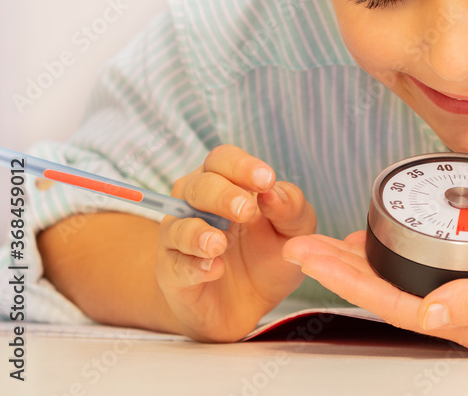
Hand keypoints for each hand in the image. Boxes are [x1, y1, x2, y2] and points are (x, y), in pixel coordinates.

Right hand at [156, 145, 316, 340]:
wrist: (252, 306)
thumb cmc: (269, 256)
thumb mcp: (295, 231)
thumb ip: (291, 208)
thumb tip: (273, 192)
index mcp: (227, 184)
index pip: (223, 160)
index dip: (241, 166)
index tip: (266, 180)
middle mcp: (196, 205)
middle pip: (197, 186)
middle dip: (222, 195)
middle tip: (246, 211)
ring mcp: (180, 239)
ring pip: (177, 226)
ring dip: (198, 233)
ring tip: (220, 244)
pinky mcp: (173, 273)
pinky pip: (174, 265)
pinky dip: (193, 267)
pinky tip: (215, 270)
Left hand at [282, 230, 467, 356]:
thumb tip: (431, 312)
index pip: (400, 306)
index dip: (352, 284)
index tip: (311, 257)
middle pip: (397, 288)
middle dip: (346, 268)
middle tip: (299, 241)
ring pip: (416, 267)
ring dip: (371, 251)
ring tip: (329, 234)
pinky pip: (449, 242)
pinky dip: (414, 230)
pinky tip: (396, 216)